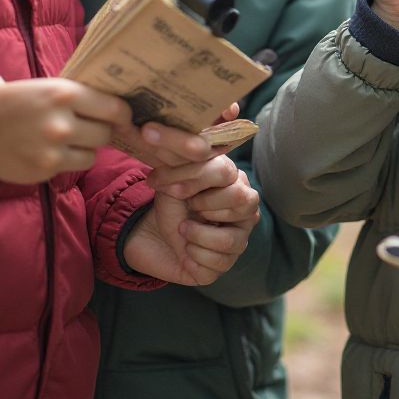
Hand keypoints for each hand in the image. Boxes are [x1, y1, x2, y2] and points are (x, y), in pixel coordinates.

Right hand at [0, 71, 131, 183]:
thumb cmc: (13, 101)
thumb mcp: (46, 86)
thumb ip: (78, 93)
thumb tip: (116, 99)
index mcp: (64, 94)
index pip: (114, 108)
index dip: (122, 113)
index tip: (122, 116)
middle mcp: (62, 122)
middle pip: (106, 133)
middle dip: (102, 131)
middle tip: (92, 127)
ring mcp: (53, 149)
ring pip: (93, 153)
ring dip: (86, 148)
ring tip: (71, 141)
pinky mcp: (45, 170)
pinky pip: (74, 167)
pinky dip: (70, 161)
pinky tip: (54, 152)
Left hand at [123, 154, 259, 284]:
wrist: (152, 234)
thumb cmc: (171, 200)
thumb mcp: (173, 176)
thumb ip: (178, 157)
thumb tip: (159, 135)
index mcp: (236, 181)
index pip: (227, 172)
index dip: (198, 179)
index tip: (176, 188)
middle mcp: (246, 208)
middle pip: (242, 201)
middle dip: (206, 206)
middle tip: (189, 208)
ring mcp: (240, 236)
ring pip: (229, 239)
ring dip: (196, 235)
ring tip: (183, 229)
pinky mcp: (227, 263)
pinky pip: (218, 263)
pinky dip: (193, 256)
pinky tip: (187, 249)